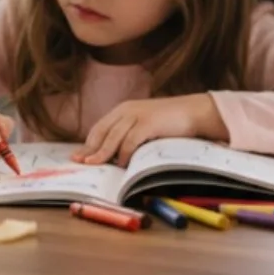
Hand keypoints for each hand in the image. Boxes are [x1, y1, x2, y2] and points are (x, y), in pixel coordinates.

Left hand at [72, 94, 227, 166]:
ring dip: (103, 153)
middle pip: (101, 132)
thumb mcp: (144, 124)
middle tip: (80, 163)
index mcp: (123, 110)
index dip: (88, 143)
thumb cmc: (169, 122)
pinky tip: (121, 163)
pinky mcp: (148, 123)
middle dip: (90, 149)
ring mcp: (137, 115)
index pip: (99, 128)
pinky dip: (123, 153)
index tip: (79, 157)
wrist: (194, 111)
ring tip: (95, 165)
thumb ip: (128, 134)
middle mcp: (126, 110)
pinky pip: (130, 141)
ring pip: (112, 137)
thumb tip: (113, 156)